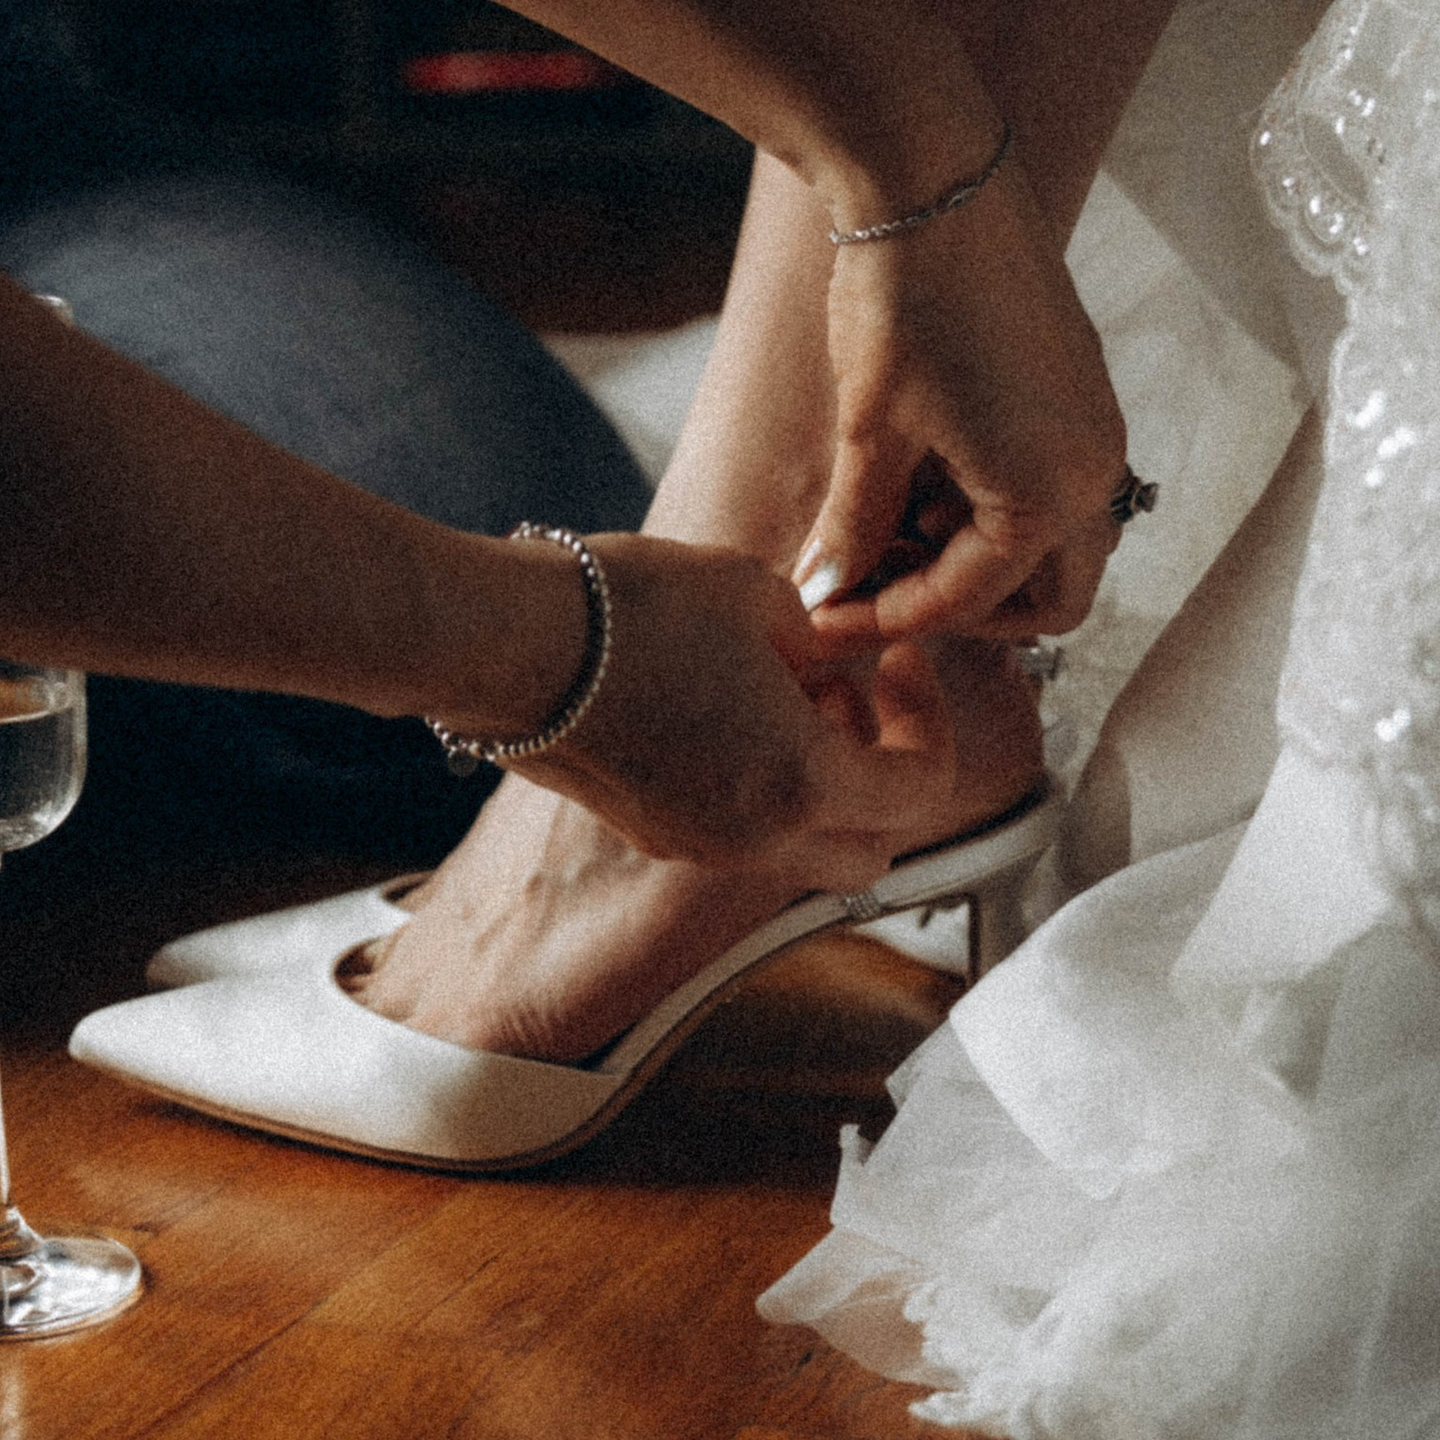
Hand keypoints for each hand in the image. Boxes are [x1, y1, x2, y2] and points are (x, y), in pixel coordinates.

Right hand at [514, 534, 958, 872]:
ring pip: (804, 848)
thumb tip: (819, 654)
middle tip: (863, 695)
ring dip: (823, 785)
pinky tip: (730, 711)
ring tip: (788, 692)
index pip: (921, 789)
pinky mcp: (651, 834)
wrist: (509, 644)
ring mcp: (698, 846)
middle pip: (873, 848)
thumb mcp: (754, 591)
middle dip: (886, 776)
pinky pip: (742, 834)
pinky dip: (763, 790)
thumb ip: (811, 634)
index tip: (903, 664)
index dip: (930, 721)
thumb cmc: (629, 610)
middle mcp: (757, 838)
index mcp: (803, 782)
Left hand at [801, 157, 1128, 645]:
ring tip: (893, 523)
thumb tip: (824, 592)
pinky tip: (922, 472)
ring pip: (1056, 544)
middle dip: (965, 610)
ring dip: (981, 557)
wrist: (935, 179)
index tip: (820, 619)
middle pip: (1049, 597)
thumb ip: (856, 524)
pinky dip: (994, 504)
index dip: (881, 619)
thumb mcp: (870, 430)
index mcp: (1048, 497)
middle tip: (880, 588)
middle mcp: (1095, 472)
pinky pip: (1053, 484)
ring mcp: (1096, 429)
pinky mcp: (1081, 390)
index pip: (966, 602)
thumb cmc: (902, 303)